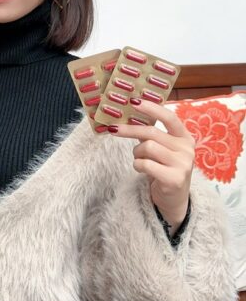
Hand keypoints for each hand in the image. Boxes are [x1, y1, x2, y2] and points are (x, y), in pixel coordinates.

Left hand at [108, 99, 194, 233]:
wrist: (174, 199)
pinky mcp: (174, 179)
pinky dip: (138, 165)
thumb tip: (129, 113)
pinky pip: (146, 164)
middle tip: (113, 129)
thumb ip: (151, 133)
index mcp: (184, 137)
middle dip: (129, 130)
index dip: (151, 108)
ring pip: (147, 147)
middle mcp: (186, 149)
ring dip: (137, 153)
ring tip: (139, 159)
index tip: (133, 101)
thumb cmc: (164, 167)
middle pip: (151, 132)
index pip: (169, 117)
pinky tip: (141, 169)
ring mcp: (183, 164)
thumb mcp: (162, 148)